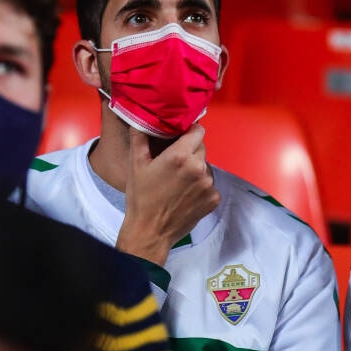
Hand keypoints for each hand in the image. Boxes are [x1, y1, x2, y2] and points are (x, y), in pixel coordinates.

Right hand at [116, 125, 219, 264]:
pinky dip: (201, 187)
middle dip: (190, 152)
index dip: (189, 132)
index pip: (198, 131)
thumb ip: (141, 137)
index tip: (181, 137)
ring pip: (206, 167)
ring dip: (196, 170)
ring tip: (178, 182)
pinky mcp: (214, 199)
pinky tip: (186, 195)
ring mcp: (209, 185)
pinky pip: (210, 185)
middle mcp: (199, 168)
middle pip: (201, 148)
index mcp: (181, 156)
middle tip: (174, 164)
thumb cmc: (141, 197)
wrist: (150, 231)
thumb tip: (140, 118)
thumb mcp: (136, 164)